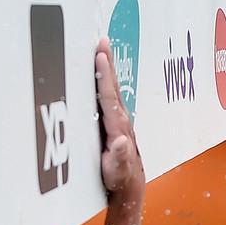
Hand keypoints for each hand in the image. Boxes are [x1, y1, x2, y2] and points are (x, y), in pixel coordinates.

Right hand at [94, 38, 142, 195]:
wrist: (127, 183)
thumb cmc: (119, 177)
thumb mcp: (116, 171)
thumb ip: (119, 156)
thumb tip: (121, 141)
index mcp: (118, 128)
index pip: (109, 97)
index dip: (103, 77)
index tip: (100, 57)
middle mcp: (120, 119)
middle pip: (112, 86)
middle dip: (107, 63)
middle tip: (101, 41)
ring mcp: (117, 118)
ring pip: (110, 87)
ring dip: (106, 67)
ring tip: (101, 47)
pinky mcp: (112, 120)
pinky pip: (106, 94)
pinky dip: (103, 79)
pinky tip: (98, 69)